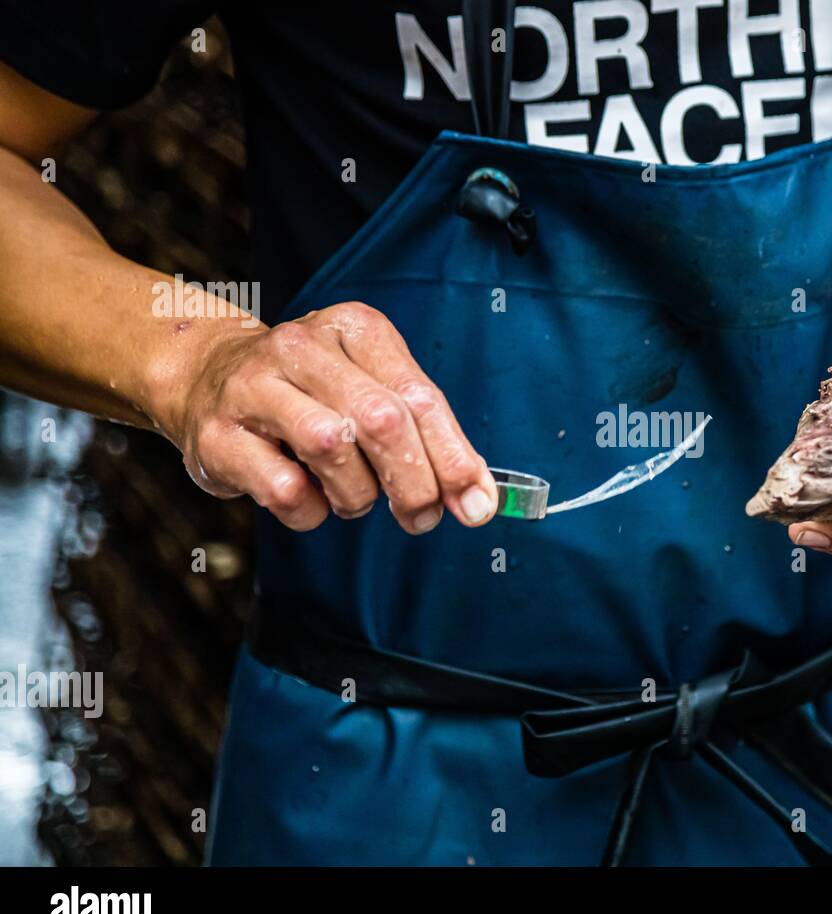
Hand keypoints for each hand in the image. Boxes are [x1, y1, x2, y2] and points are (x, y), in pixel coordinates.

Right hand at [164, 301, 496, 532]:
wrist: (204, 380)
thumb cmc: (310, 395)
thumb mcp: (372, 391)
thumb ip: (427, 438)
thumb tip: (477, 498)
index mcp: (355, 329)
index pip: (420, 397)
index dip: (454, 457)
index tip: (476, 505)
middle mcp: (302, 347)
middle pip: (382, 420)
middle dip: (414, 483)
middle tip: (421, 517)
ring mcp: (253, 387)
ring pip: (332, 448)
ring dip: (358, 495)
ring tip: (354, 498)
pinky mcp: (218, 435)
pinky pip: (285, 490)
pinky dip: (312, 511)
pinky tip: (310, 500)